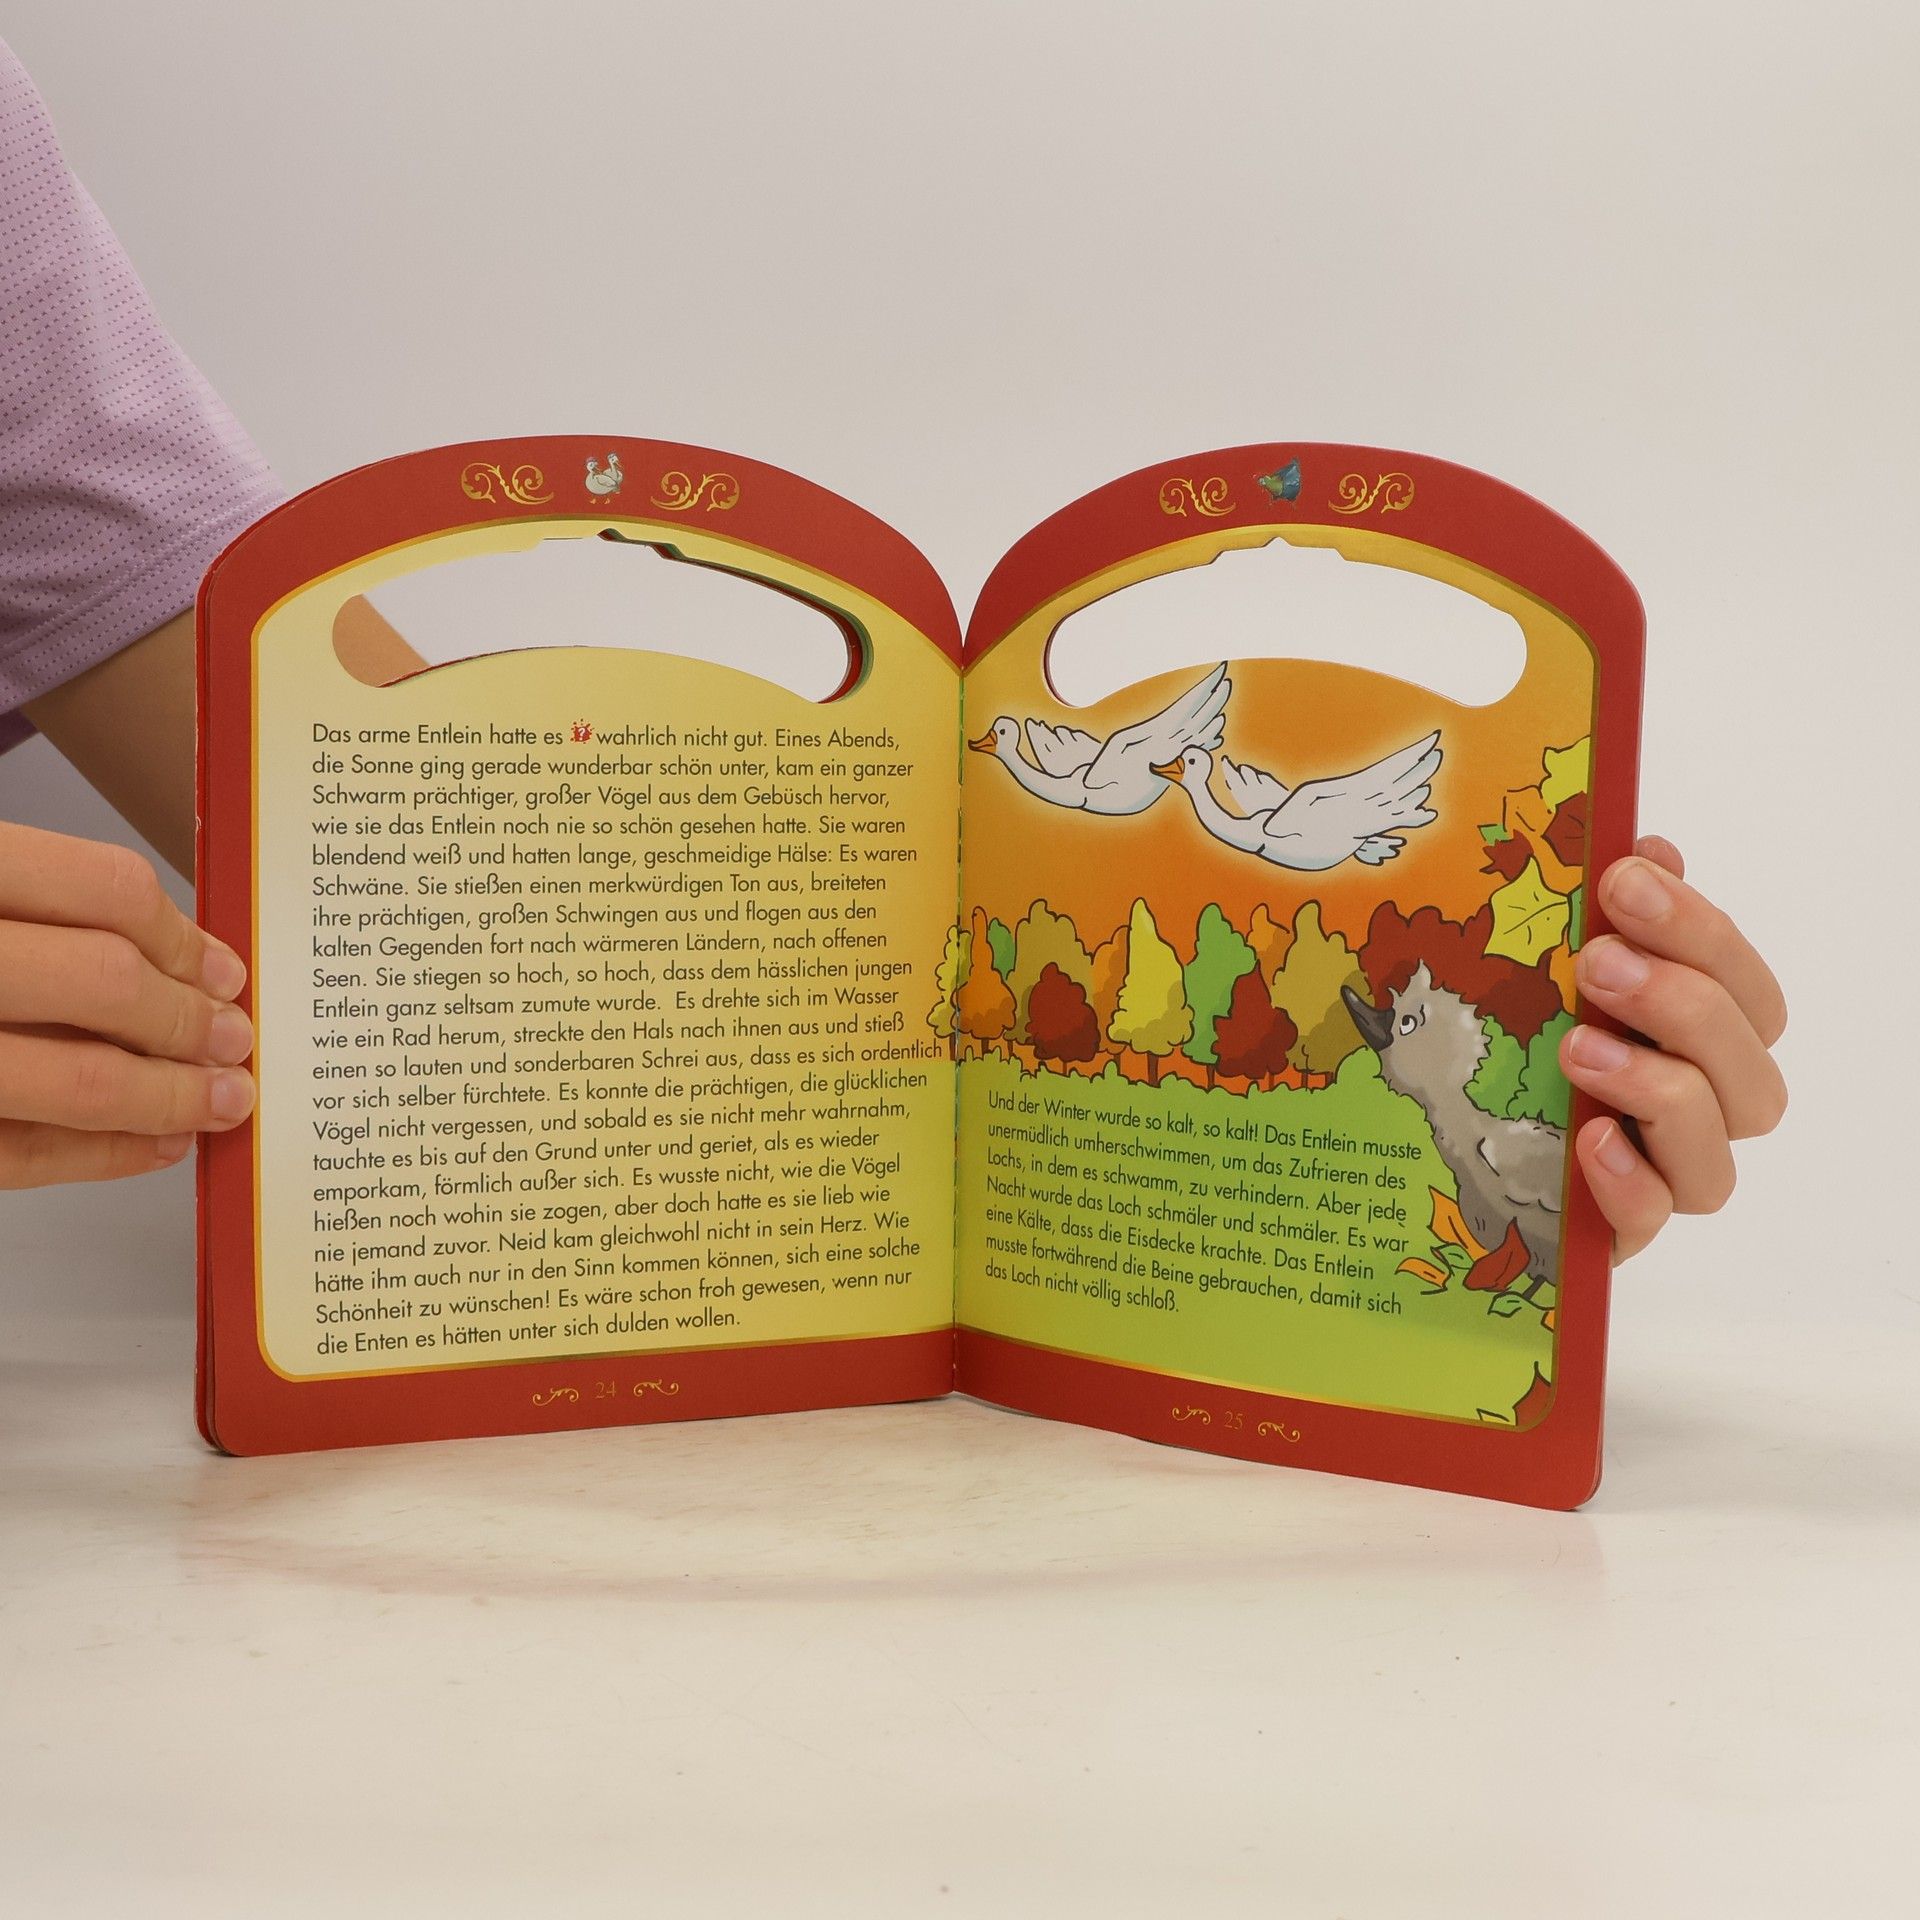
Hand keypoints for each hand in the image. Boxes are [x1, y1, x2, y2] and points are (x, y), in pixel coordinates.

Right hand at [0, 821, 254, 1187]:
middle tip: (234, 1041)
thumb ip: (40, 908)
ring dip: (168, 1098)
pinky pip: (19, 1153)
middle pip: (104, 982)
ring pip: (75, 1080)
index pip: (104, 890)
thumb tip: (182, 959)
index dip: (184, 937)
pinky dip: (104, 1154)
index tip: (225, 971)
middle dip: (188, 1022)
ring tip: (218, 1100)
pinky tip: (156, 1143)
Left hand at [1560, 835, 1786, 1261]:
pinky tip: (1587, 1138)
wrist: (1454, 1158)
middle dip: (1682, 1004)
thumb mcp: (1545, 973)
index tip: (1628, 879)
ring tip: (1578, 1047)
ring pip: (1717, 1153)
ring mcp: (1661, 1177)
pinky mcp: (1614, 1232)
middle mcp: (1700, 1113)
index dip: (1699, 932)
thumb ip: (1606, 917)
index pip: (1746, 989)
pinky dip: (1628, 1180)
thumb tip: (1647, 844)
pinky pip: (1650, 1219)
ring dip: (1657, 1087)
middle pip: (1750, 1072)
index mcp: (1700, 1044)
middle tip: (1597, 962)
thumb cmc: (1519, 1052)